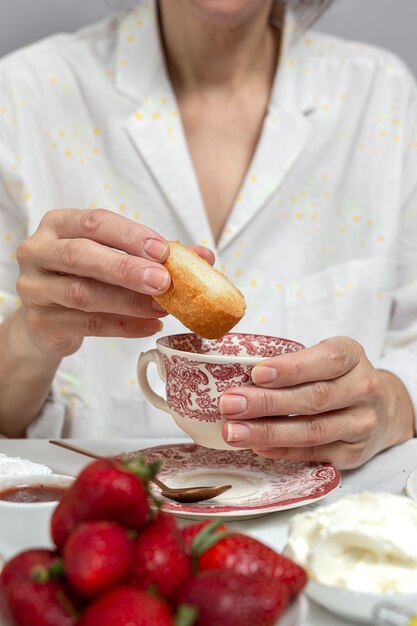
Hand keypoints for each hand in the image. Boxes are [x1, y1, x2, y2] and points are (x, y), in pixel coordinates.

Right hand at [16, 208, 213, 359]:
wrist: (50, 316)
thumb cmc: (88, 275)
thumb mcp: (114, 256)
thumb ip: (154, 255)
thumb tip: (205, 257)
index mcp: (57, 225)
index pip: (93, 222)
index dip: (130, 235)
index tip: (164, 250)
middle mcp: (38, 252)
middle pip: (81, 256)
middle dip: (126, 269)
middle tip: (164, 281)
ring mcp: (34, 289)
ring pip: (82, 294)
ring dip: (129, 301)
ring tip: (163, 307)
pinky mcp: (41, 322)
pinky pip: (87, 325)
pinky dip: (123, 326)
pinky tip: (150, 326)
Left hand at [219, 336, 414, 468]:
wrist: (382, 409)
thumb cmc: (337, 377)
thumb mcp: (324, 357)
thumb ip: (291, 363)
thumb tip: (236, 374)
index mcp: (352, 356)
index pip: (325, 360)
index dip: (290, 368)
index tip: (256, 373)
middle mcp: (363, 389)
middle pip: (314, 398)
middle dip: (266, 402)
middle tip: (229, 404)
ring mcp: (362, 424)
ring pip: (312, 431)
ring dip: (268, 432)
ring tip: (234, 432)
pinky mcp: (353, 453)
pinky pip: (313, 453)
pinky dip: (282, 451)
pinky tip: (257, 446)